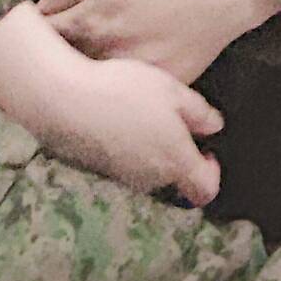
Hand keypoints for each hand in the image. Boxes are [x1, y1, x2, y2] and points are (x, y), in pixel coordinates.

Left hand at [37, 0, 280, 84]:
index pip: (42, 40)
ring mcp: (133, 78)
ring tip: (77, 74)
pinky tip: (112, 85)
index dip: (30, 39)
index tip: (25, 39)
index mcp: (92, 20)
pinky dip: (114, 93)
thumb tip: (38, 8)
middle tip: (42, 60)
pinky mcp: (156, 91)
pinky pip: (125, 97)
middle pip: (61, 69)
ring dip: (79, 81)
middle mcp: (108, 55)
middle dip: (49, 65)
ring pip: (91, 88)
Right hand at [45, 55, 224, 206]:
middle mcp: (151, 178)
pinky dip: (128, 148)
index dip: (212, 174)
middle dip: (179, 156)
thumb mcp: (172, 91)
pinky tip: (118, 119)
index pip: (205, 190)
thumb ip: (199, 113)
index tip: (206, 149)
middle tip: (171, 123)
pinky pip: (125, 165)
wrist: (65, 100)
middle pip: (176, 180)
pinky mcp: (100, 170)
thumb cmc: (125, 91)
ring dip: (152, 151)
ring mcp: (123, 177)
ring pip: (149, 172)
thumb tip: (215, 127)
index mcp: (175, 161)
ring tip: (142, 115)